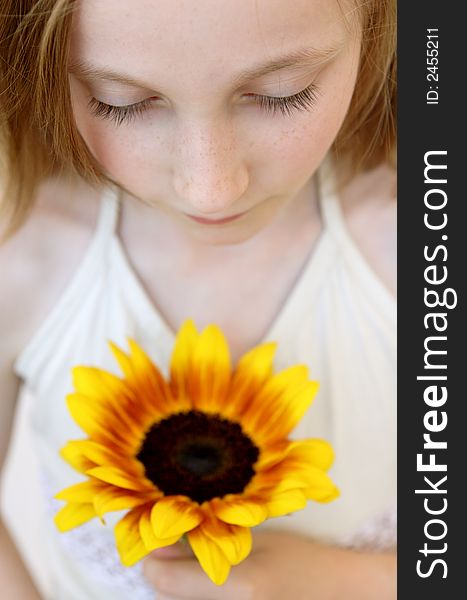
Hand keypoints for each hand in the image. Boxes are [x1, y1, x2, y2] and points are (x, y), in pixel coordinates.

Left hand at [142, 529, 395, 599]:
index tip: (156, 542)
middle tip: (177, 552)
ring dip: (178, 591)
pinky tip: (212, 588)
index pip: (165, 582)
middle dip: (165, 575)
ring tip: (199, 570)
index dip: (152, 560)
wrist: (337, 593)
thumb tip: (160, 544)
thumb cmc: (300, 560)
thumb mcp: (254, 543)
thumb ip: (207, 544)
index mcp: (236, 587)